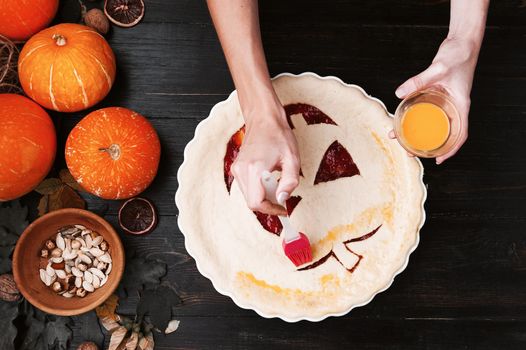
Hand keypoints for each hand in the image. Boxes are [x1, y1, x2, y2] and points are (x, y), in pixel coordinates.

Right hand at [232, 103, 299, 215]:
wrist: (263, 118)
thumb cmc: (279, 135)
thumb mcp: (292, 159)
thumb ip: (289, 182)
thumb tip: (282, 199)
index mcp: (255, 169)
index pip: (257, 202)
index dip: (271, 210)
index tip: (283, 208)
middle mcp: (242, 170)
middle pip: (251, 202)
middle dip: (268, 204)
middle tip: (282, 196)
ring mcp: (237, 169)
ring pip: (248, 196)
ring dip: (263, 197)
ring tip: (276, 183)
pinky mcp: (236, 168)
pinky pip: (246, 187)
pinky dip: (258, 189)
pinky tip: (268, 178)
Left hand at [392, 36, 480, 163]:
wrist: (462, 42)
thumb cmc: (458, 55)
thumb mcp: (438, 69)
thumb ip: (419, 80)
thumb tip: (399, 93)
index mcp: (461, 105)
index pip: (461, 134)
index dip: (451, 150)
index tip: (439, 160)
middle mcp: (454, 105)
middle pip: (443, 132)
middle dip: (427, 145)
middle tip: (409, 151)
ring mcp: (446, 100)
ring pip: (433, 122)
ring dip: (417, 131)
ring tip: (399, 137)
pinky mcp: (438, 94)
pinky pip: (427, 110)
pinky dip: (416, 116)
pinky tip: (402, 118)